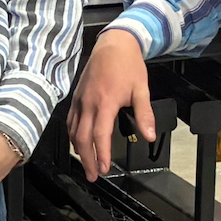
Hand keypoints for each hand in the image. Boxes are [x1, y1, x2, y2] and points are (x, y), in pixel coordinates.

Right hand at [64, 30, 154, 180]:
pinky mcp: (76, 96)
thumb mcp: (142, 89)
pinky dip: (72, 135)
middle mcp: (89, 103)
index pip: (100, 135)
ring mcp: (80, 100)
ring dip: (78, 150)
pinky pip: (70, 120)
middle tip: (92, 175)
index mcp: (106, 102)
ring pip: (73, 131)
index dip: (101, 155)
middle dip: (87, 159)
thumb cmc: (127, 64)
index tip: (104, 168)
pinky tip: (77, 142)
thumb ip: (144, 115)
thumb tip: (149, 135)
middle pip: (82, 138)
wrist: (113, 44)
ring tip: (85, 164)